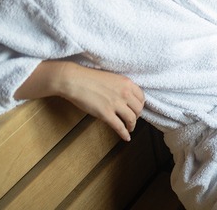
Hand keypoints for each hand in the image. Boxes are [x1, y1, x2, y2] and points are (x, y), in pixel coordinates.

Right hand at [17, 61, 145, 140]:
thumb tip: (125, 97)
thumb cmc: (89, 78)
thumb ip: (121, 87)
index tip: (136, 109)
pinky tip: (126, 138)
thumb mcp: (111, 78)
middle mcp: (125, 93)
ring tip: (130, 129)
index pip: (141, 97)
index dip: (140, 105)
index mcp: (127, 83)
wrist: (75, 80)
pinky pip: (119, 127)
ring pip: (131, 119)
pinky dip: (124, 134)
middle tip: (132, 119)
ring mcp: (116, 104)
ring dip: (132, 126)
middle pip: (138, 109)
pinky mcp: (106, 114)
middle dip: (137, 116)